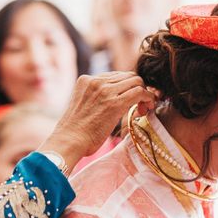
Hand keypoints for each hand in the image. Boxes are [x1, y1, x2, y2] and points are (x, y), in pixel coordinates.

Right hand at [39, 72, 156, 169]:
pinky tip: (147, 108)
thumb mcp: (82, 106)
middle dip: (138, 87)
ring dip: (145, 93)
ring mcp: (105, 90)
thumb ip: (94, 98)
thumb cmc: (74, 132)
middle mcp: (96, 81)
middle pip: (128, 75)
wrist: (68, 141)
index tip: (130, 99)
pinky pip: (139, 92)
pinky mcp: (115, 103)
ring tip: (144, 108)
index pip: (115, 76)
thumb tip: (109, 103)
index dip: (126, 86)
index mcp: (86, 80)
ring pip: (136, 81)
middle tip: (141, 104)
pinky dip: (148, 98)